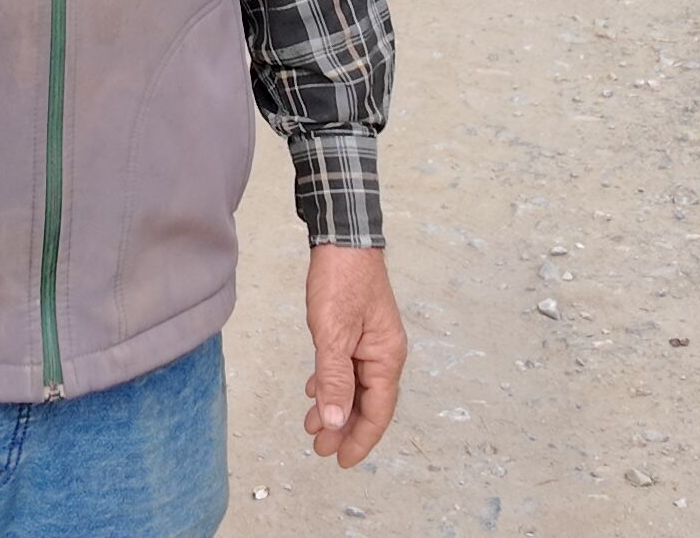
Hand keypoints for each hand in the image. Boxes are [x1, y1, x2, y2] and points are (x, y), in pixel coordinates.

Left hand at [300, 244, 405, 467]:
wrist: (342, 237)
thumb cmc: (341, 280)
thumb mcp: (332, 334)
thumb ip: (334, 380)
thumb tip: (337, 422)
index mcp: (386, 357)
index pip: (377, 411)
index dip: (361, 439)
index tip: (342, 461)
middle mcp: (385, 353)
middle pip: (368, 403)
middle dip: (345, 428)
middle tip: (320, 449)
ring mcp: (372, 341)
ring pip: (355, 386)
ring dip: (336, 408)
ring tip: (313, 425)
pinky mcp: (358, 330)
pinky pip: (347, 368)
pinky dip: (332, 384)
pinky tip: (315, 390)